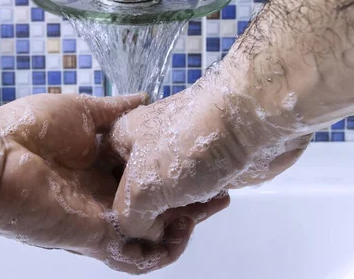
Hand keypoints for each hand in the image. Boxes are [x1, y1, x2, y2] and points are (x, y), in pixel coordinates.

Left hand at [0, 93, 226, 273]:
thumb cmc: (28, 128)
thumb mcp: (84, 111)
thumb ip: (115, 110)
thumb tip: (143, 98)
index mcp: (100, 170)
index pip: (146, 179)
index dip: (173, 176)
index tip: (202, 162)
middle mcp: (104, 198)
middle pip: (153, 209)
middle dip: (187, 204)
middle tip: (218, 191)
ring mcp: (99, 221)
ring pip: (149, 237)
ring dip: (179, 229)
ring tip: (205, 209)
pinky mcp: (93, 238)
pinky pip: (131, 257)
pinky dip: (158, 253)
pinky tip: (180, 234)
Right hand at [108, 66, 310, 240]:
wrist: (251, 121)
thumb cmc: (190, 145)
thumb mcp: (141, 189)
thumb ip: (127, 218)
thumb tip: (146, 231)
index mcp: (119, 141)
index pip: (102, 185)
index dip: (114, 214)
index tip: (131, 233)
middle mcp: (144, 148)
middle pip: (136, 197)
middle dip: (152, 220)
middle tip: (169, 230)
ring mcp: (175, 157)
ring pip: (167, 200)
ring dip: (179, 215)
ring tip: (193, 219)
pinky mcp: (204, 166)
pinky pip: (194, 195)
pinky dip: (202, 205)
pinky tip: (217, 201)